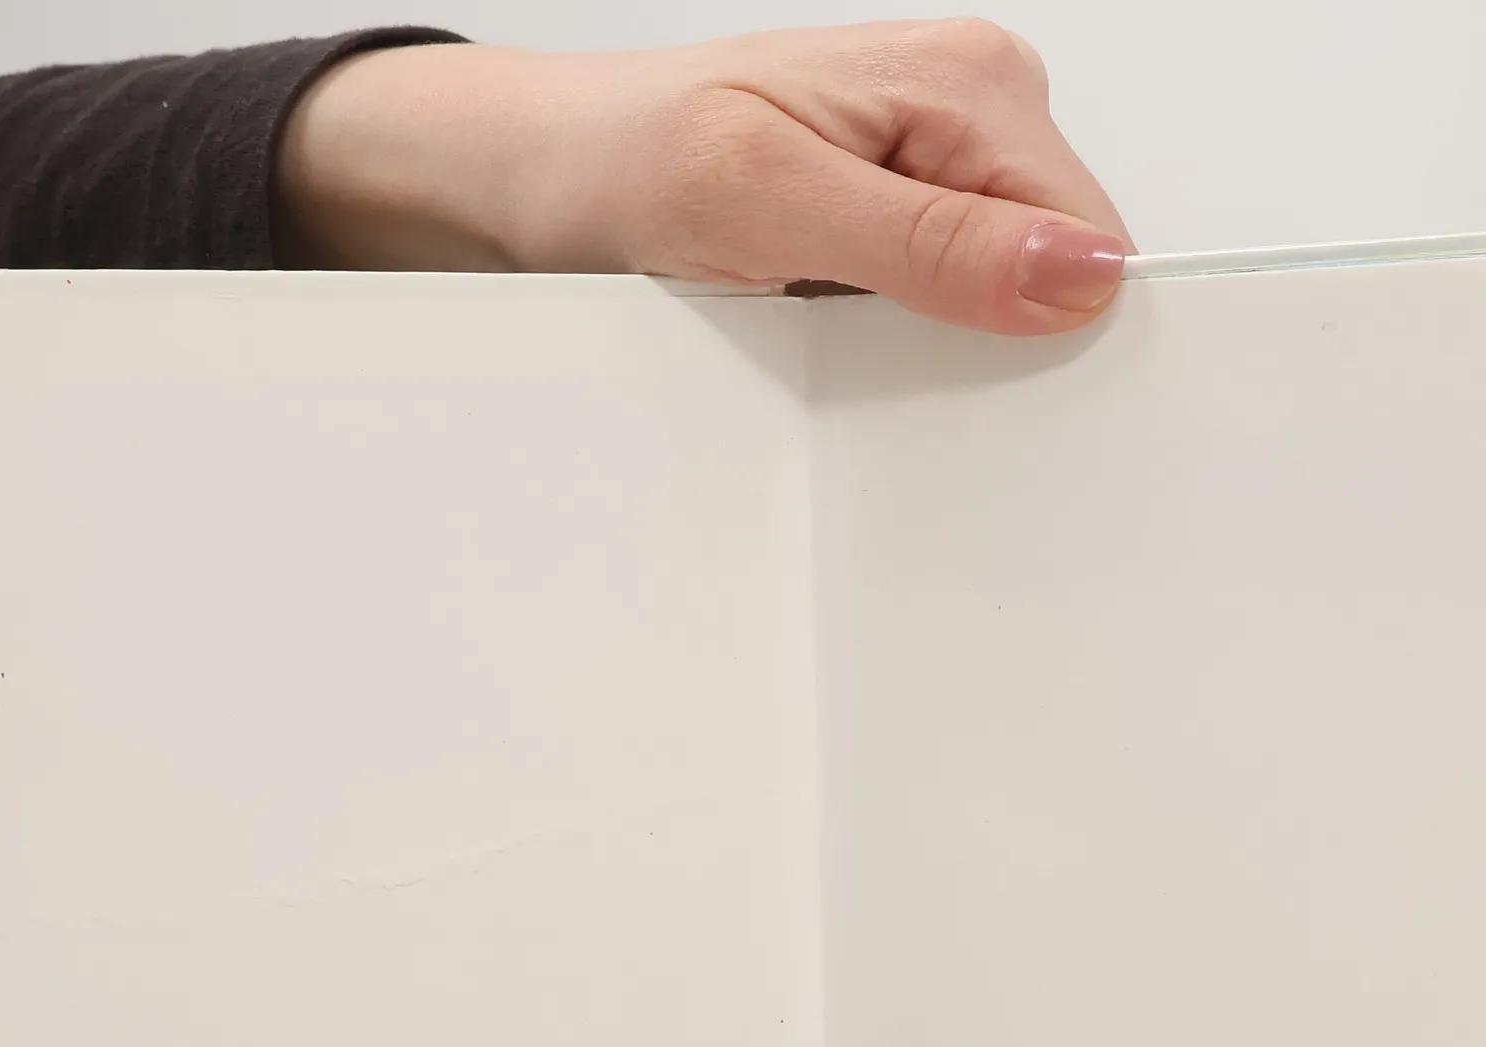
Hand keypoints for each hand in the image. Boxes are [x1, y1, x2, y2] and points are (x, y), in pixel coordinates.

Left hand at [280, 20, 1131, 333]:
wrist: (553, 170)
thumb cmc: (632, 159)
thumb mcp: (772, 203)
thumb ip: (932, 242)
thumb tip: (1078, 274)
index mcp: (972, 83)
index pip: (1087, 239)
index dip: (1042, 328)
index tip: (955, 370)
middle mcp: (970, 111)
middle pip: (1049, 272)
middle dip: (977, 337)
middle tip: (857, 340)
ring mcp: (933, 162)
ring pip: (993, 299)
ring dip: (921, 340)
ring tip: (824, 322)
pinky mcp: (892, 208)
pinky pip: (933, 301)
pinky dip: (884, 334)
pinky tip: (825, 324)